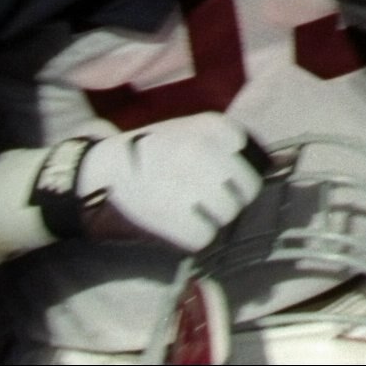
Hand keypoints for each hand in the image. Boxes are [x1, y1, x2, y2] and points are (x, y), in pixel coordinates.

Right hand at [68, 112, 266, 251]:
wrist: (90, 177)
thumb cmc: (139, 154)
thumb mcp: (183, 131)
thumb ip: (220, 144)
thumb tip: (275, 163)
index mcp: (211, 127)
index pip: (251, 155)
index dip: (236, 172)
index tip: (218, 178)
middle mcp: (207, 153)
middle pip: (246, 189)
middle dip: (229, 199)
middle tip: (204, 202)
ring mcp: (193, 186)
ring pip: (228, 214)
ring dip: (211, 219)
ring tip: (186, 213)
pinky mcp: (178, 219)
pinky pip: (204, 237)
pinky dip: (193, 238)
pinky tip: (175, 228)